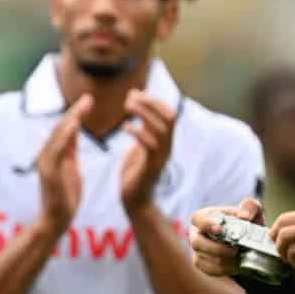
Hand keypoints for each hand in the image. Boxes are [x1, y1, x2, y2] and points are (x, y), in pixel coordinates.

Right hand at [35, 94, 90, 231]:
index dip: (76, 114)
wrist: (56, 220)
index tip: (89, 101)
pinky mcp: (48, 171)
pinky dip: (66, 134)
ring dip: (72, 118)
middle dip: (75, 112)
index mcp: (54, 154)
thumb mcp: (71, 169)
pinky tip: (76, 124)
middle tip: (89, 98)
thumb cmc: (65, 198)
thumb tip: (74, 134)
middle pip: (61, 127)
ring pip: (58, 134)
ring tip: (84, 105)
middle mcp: (46, 155)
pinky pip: (57, 148)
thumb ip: (70, 152)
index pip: (65, 129)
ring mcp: (46, 162)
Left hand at [119, 91, 175, 209]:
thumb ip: (143, 130)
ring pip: (162, 129)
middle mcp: (167, 147)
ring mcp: (161, 157)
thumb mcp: (139, 147)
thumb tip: (140, 110)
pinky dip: (139, 133)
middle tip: (130, 96)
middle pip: (169, 117)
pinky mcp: (151, 167)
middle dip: (152, 103)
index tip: (135, 93)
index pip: (169, 114)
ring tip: (127, 105)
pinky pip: (150, 146)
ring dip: (144, 113)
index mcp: (165, 141)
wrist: (134, 201)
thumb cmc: (134, 173)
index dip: (154, 101)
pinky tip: (125, 127)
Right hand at [188, 198, 262, 276]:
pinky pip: (210, 270)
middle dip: (216, 248)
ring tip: (240, 258)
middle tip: (234, 250)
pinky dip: (225, 269)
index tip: (219, 229)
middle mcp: (196, 234)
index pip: (197, 219)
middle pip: (197, 243)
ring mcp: (197, 250)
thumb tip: (244, 216)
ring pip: (205, 259)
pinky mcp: (203, 264)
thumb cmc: (245, 223)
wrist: (248, 243)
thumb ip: (250, 207)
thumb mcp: (252, 211)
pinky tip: (237, 265)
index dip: (206, 224)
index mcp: (204, 217)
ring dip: (224, 260)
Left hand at [271, 200, 294, 271]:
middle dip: (274, 234)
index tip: (280, 235)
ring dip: (281, 249)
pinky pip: (293, 250)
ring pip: (283, 236)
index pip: (293, 214)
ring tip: (287, 257)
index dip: (282, 226)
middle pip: (282, 221)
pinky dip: (291, 258)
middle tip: (275, 244)